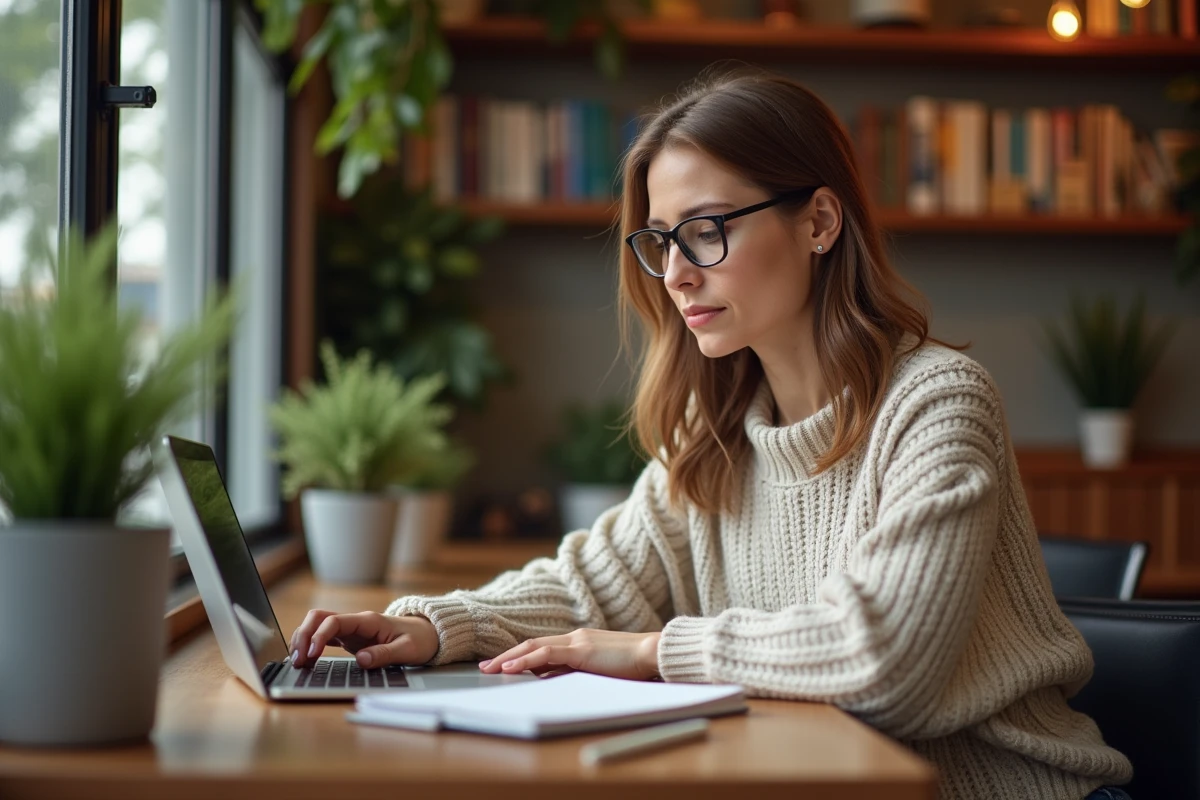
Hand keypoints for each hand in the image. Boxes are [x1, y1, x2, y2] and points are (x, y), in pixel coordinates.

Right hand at [288, 609, 438, 668]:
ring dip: (303, 640)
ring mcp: (351, 630)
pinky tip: (305, 661)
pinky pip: (324, 637)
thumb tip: (361, 660)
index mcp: (368, 621)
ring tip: (297, 663)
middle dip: (303, 636)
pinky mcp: (350, 639)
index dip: (319, 636)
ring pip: (317, 626)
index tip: (311, 655)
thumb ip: (385, 654)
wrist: (429, 633)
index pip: (334, 621)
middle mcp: (356, 622)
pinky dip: (311, 646)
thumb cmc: (420, 639)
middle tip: (297, 661)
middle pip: (318, 618)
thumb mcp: (408, 649)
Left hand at [478, 629, 661, 680]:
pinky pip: (546, 654)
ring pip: (533, 647)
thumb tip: (554, 681)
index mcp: (580, 642)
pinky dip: (525, 661)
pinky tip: (510, 669)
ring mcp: (577, 642)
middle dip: (507, 656)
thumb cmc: (634, 666)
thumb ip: (578, 672)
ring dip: (510, 659)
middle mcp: (575, 638)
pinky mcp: (581, 650)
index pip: (543, 647)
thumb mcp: (600, 670)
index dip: (521, 656)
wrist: (653, 654)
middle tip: (487, 666)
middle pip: (532, 644)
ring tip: (490, 669)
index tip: (505, 665)